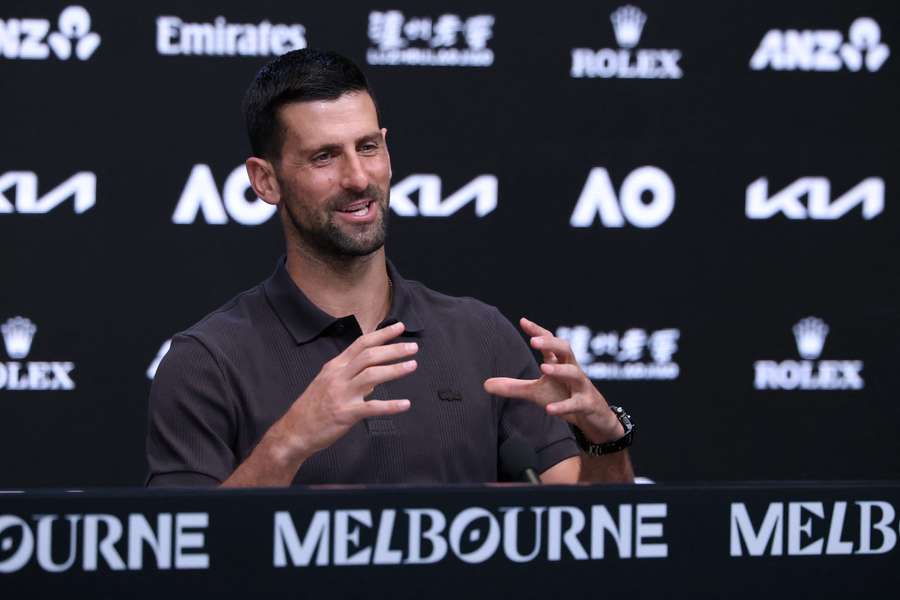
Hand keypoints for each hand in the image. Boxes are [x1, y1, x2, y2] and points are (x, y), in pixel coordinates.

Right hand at [275, 321, 416, 459]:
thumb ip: (351, 374)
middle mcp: (338, 376)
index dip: (382, 334)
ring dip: (395, 370)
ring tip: (412, 366)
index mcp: (335, 366)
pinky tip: (405, 404)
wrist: (294, 431)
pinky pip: (371, 408)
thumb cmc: (313, 407)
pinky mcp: (345, 414)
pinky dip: (390, 406)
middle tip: (413, 347)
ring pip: (372, 375)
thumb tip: (375, 373)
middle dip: (393, 349)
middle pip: (369, 355)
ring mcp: (341, 394)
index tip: (399, 327)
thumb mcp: (328, 382)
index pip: (361, 343)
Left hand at [483, 317, 623, 443]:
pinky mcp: (587, 405)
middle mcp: (572, 370)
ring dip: (560, 370)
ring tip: (544, 368)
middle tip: (533, 341)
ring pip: (575, 373)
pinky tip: (549, 409)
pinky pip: (576, 403)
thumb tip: (485, 384)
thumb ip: (513, 387)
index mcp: (560, 363)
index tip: (523, 321)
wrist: (593, 417)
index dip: (538, 332)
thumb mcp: (536, 392)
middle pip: (566, 349)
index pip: (551, 342)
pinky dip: (563, 406)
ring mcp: (581, 387)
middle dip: (551, 344)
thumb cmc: (563, 397)